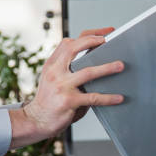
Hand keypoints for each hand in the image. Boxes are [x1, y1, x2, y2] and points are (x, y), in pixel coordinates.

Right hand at [9, 27, 123, 148]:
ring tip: (120, 66)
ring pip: (88, 72)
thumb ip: (67, 70)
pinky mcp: (69, 101)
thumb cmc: (48, 101)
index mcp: (52, 64)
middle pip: (75, 48)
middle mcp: (55, 72)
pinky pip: (93, 97)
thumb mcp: (52, 79)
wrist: (35, 120)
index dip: (88, 36)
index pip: (69, 42)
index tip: (104, 34)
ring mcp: (61, 86)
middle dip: (94, 41)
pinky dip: (108, 98)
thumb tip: (95, 63)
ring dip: (107, 68)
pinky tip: (118, 98)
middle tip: (111, 41)